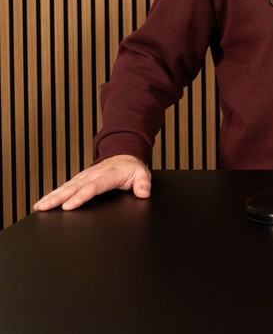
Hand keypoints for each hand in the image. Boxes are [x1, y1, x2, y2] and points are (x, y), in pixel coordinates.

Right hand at [33, 154, 151, 210]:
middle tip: (44, 207)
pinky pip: (65, 187)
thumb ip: (143, 184)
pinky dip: (53, 194)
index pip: (92, 188)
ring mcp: (84, 177)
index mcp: (108, 175)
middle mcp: (93, 175)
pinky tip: (43, 203)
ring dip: (51, 196)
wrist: (124, 155)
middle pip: (73, 188)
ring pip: (66, 187)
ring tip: (38, 206)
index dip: (80, 197)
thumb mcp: (142, 174)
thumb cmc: (131, 168)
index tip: (68, 206)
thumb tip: (143, 194)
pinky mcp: (80, 179)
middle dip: (58, 198)